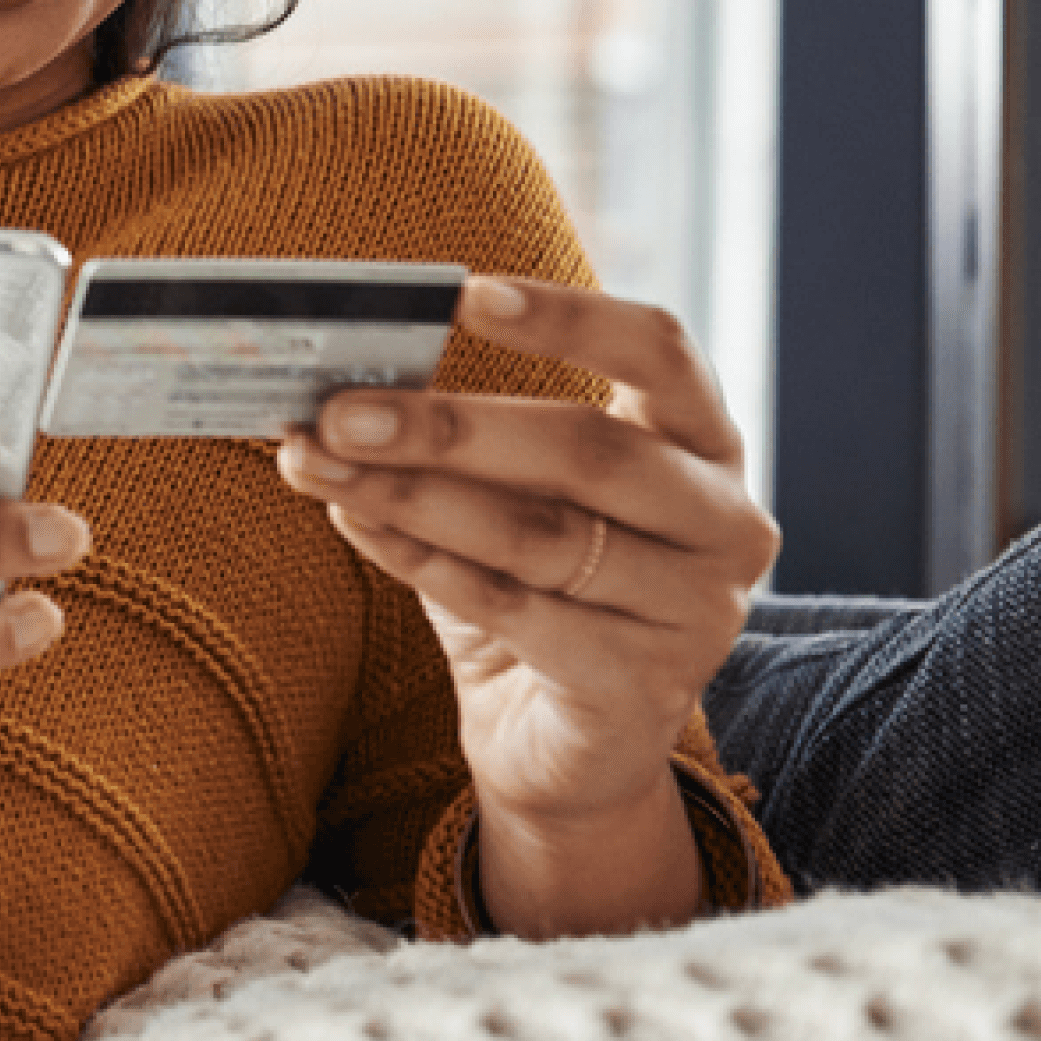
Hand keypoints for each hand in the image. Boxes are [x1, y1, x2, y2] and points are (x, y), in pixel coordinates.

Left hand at [270, 275, 779, 836]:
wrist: (564, 746)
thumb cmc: (538, 592)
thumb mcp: (513, 497)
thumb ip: (463, 441)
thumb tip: (344, 382)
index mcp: (704, 444)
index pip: (660, 352)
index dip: (568, 318)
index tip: (464, 294)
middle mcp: (722, 521)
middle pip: (589, 450)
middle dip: (451, 426)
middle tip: (341, 410)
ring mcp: (695, 611)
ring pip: (542, 534)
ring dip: (414, 494)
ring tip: (317, 462)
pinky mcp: (643, 687)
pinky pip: (516, 610)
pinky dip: (423, 563)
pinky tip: (356, 523)